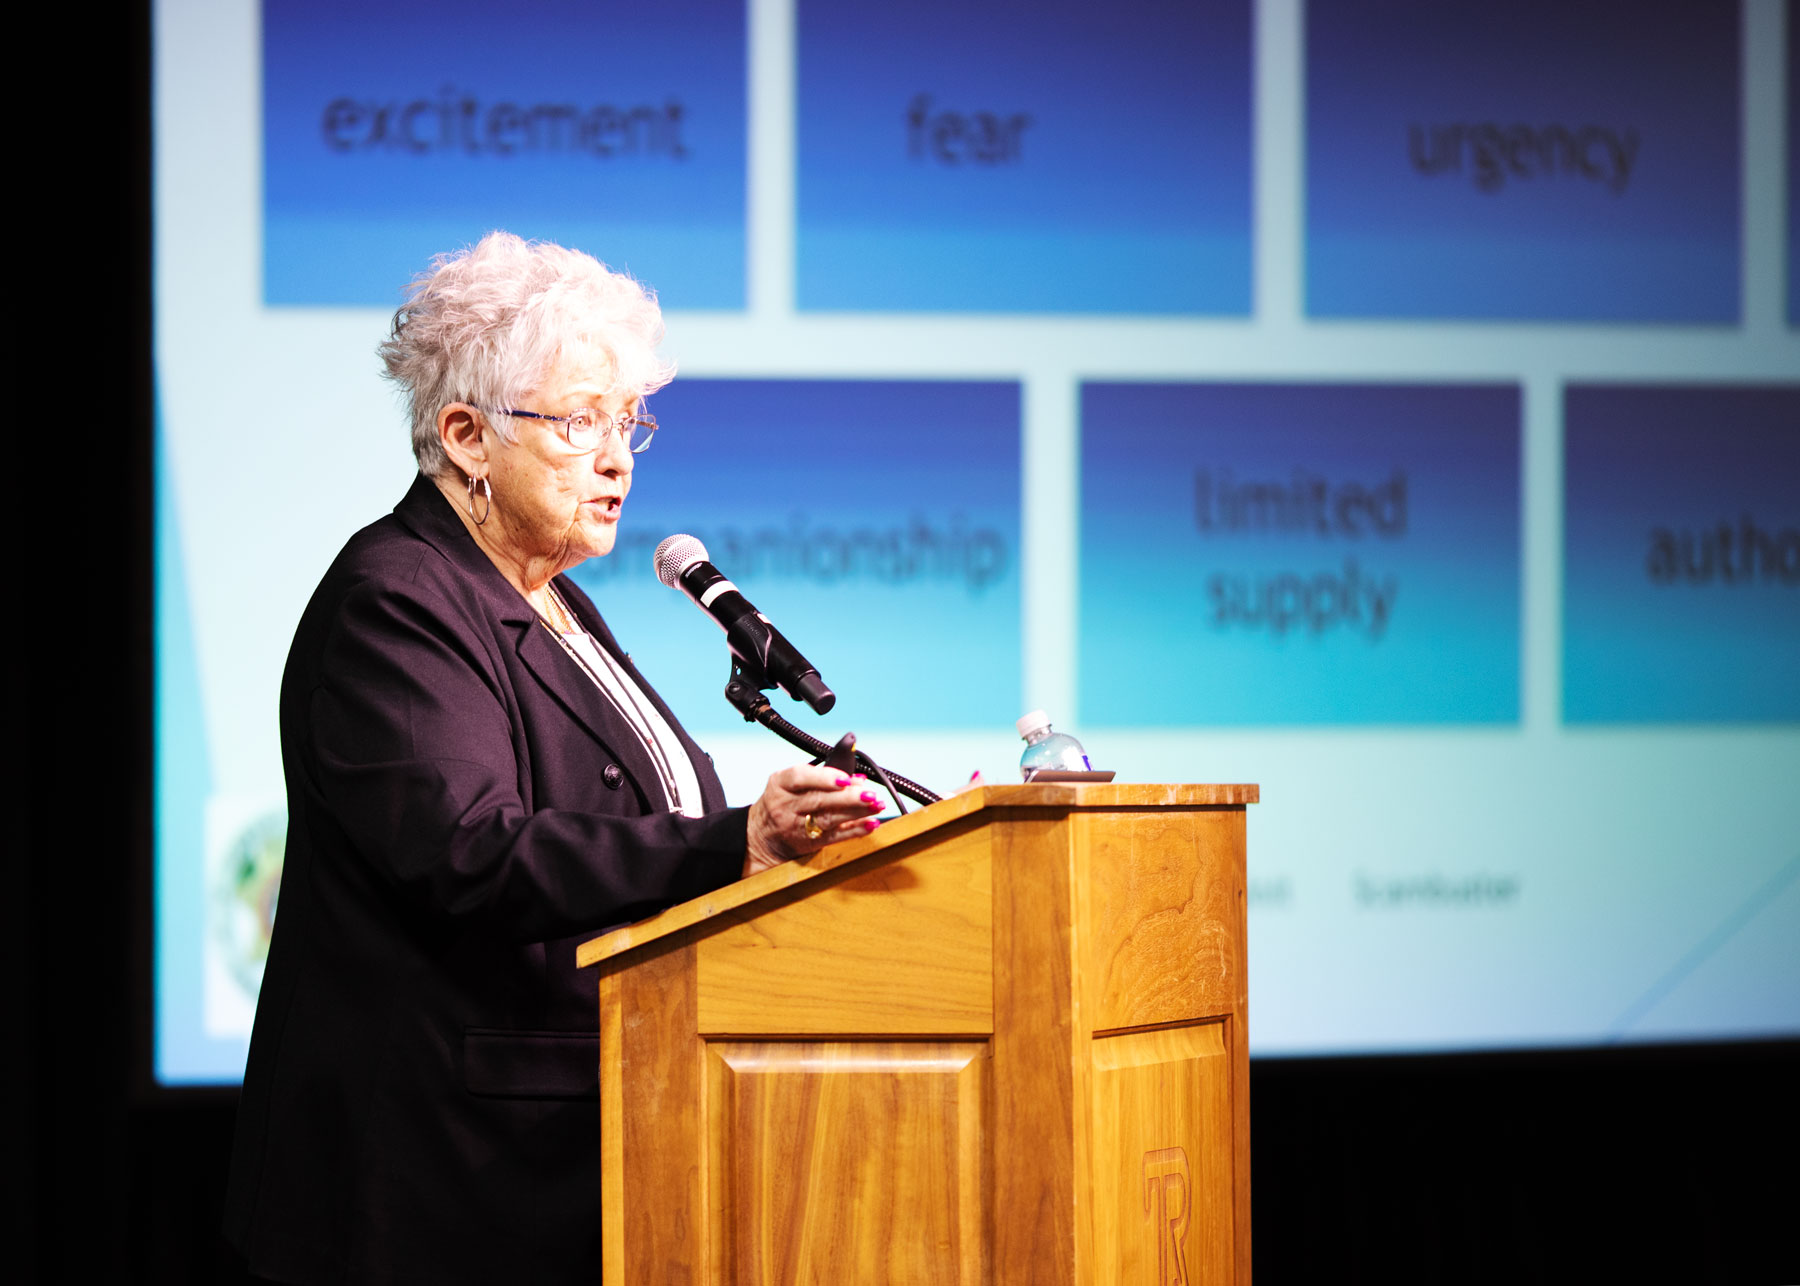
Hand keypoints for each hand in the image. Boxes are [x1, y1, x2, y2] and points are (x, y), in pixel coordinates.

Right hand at [744, 764, 885, 874]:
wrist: (764, 834)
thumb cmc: (786, 800)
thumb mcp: (794, 781)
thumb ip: (825, 774)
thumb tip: (859, 775)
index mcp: (780, 784)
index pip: (800, 778)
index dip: (825, 778)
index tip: (846, 779)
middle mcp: (786, 805)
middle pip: (819, 800)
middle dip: (849, 797)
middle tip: (871, 794)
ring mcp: (797, 826)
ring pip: (829, 819)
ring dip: (857, 812)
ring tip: (877, 805)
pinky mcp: (810, 843)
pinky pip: (835, 837)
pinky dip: (855, 830)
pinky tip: (871, 823)